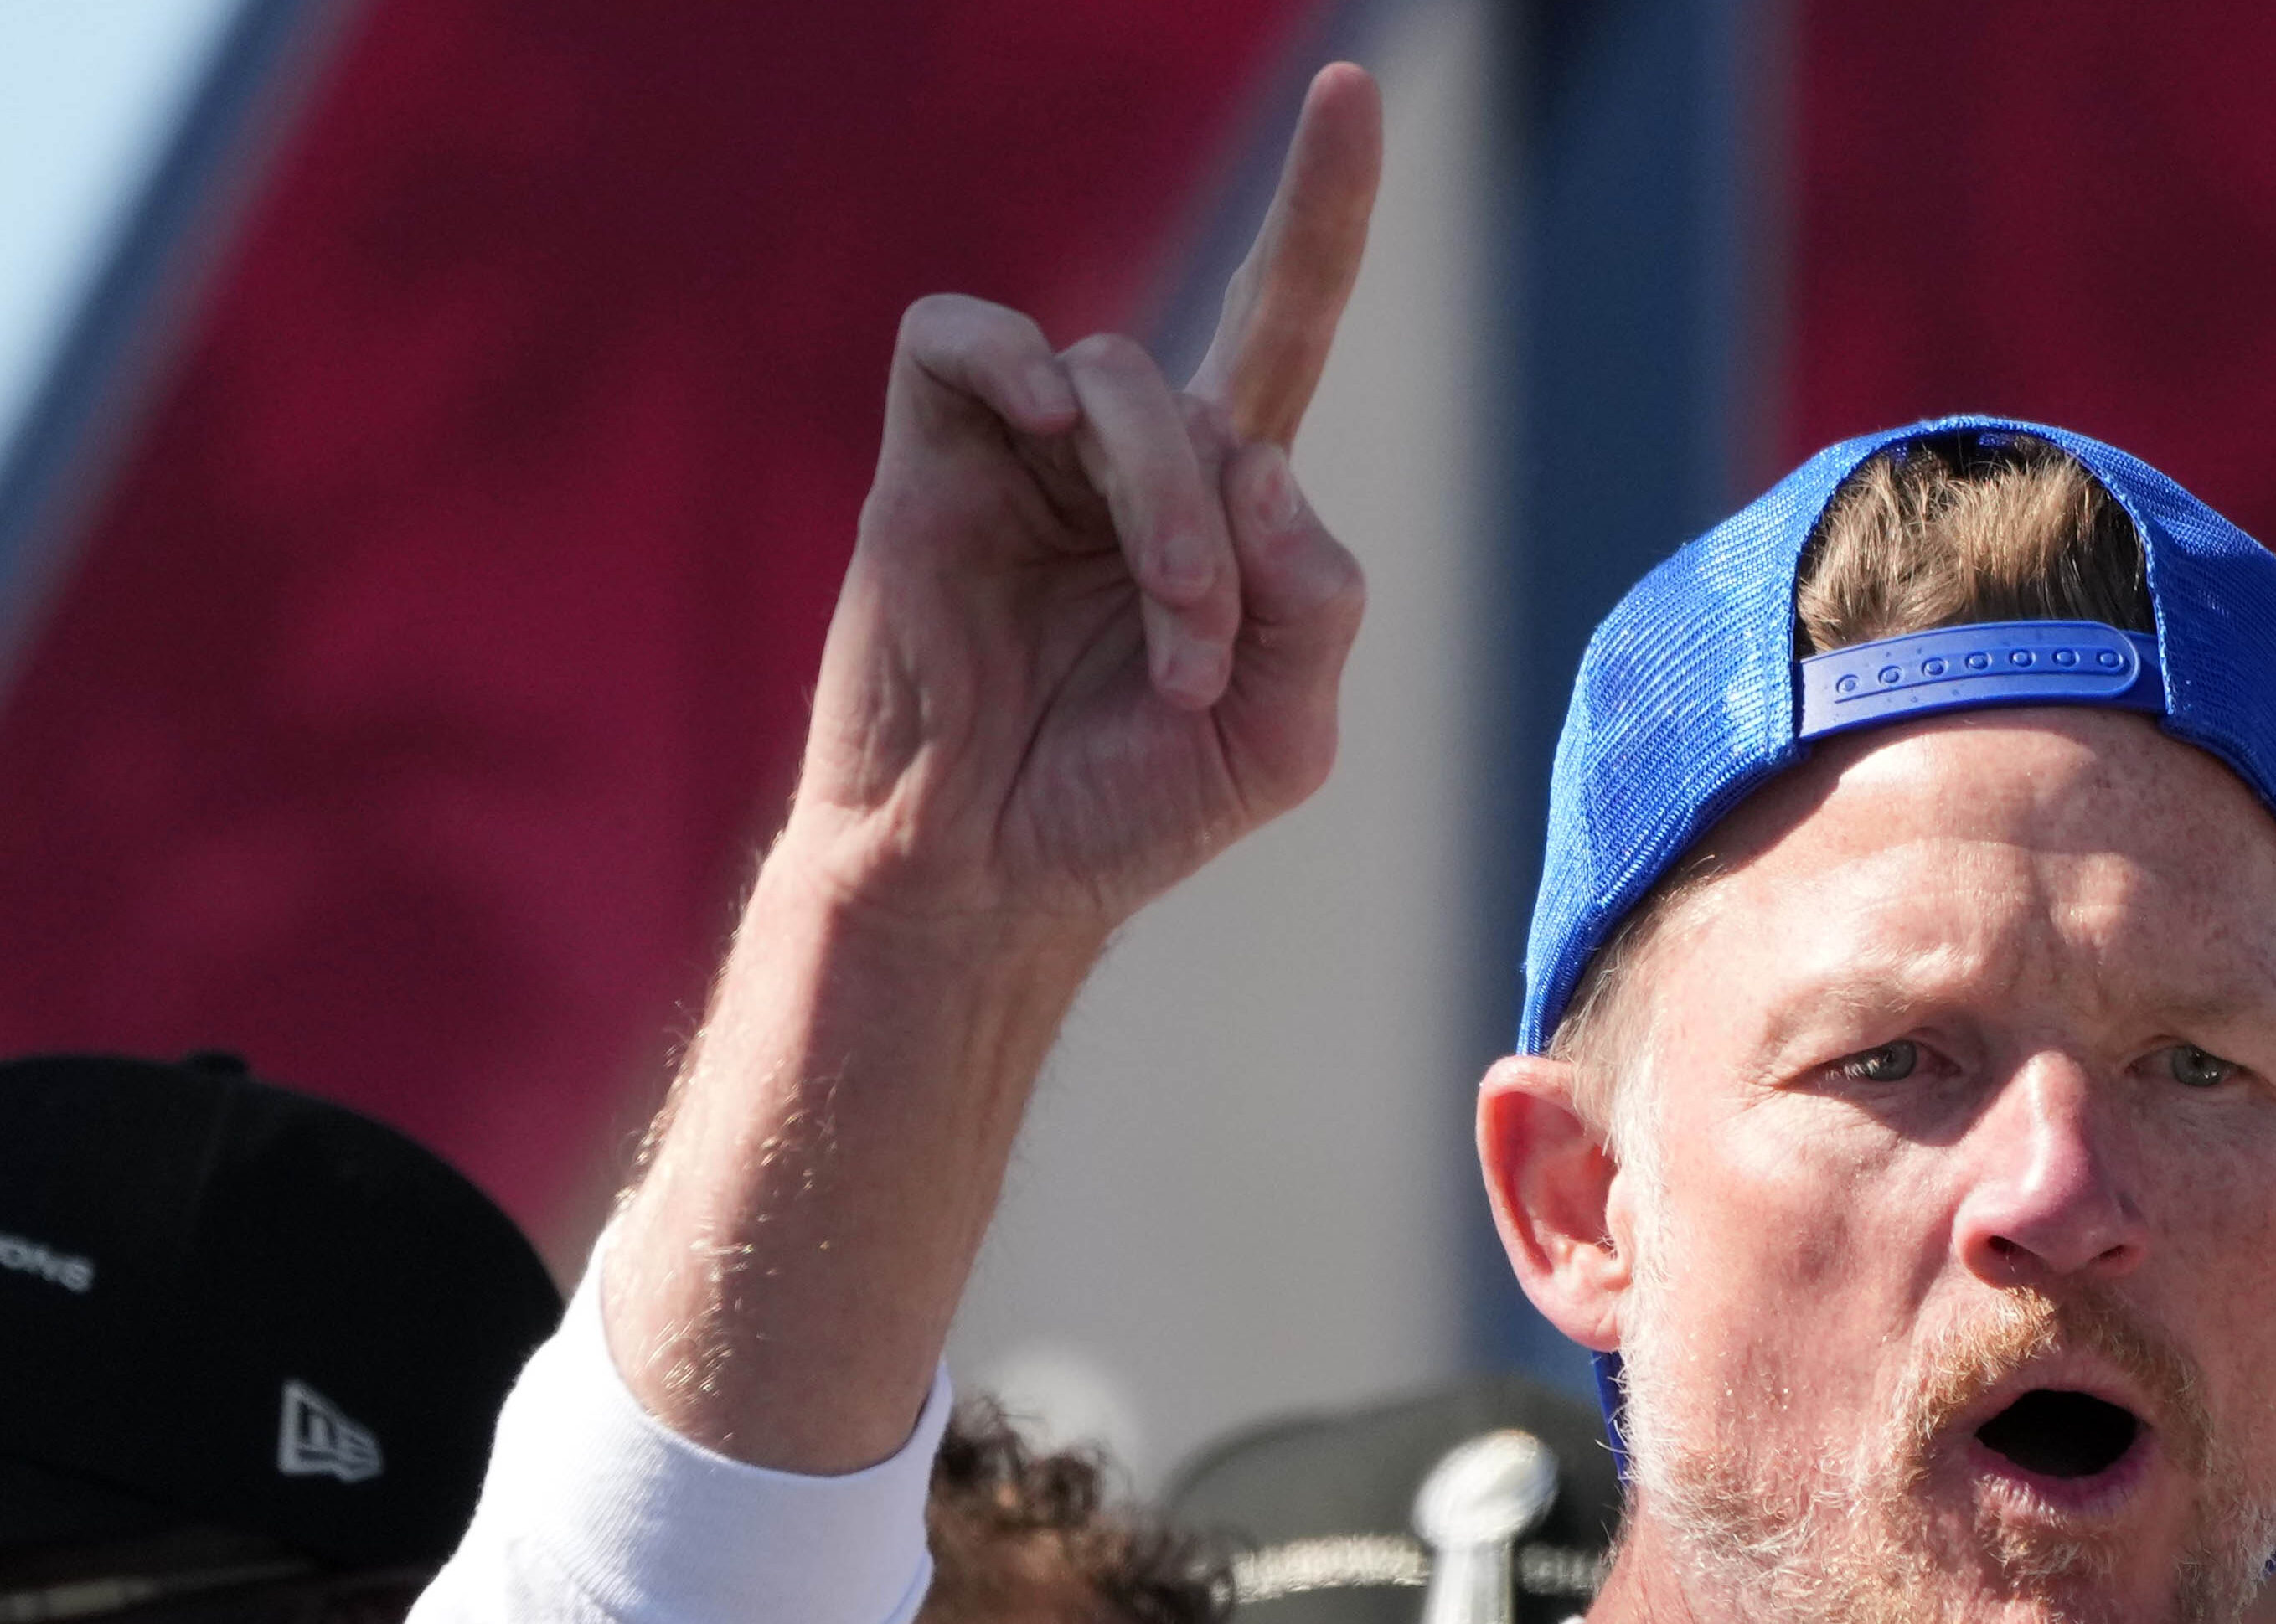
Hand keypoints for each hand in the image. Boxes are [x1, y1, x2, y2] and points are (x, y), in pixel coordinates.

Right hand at [615, 64, 1382, 1474]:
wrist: (979, 880)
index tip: (1349, 92)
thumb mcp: (1283, 736)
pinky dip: (1011, 362)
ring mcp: (1020, 455)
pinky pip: (966, 337)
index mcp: (1215, 509)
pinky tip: (1040, 430)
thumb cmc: (1122, 816)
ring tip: (1156, 635)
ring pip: (1114, 376)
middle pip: (1207, 396)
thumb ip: (1321, 604)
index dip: (1320, 216)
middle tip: (1198, 656)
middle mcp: (1118, 461)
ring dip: (1158, 500)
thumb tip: (1268, 474)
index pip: (1279, 325)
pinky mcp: (926, 461)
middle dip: (1224, 524)